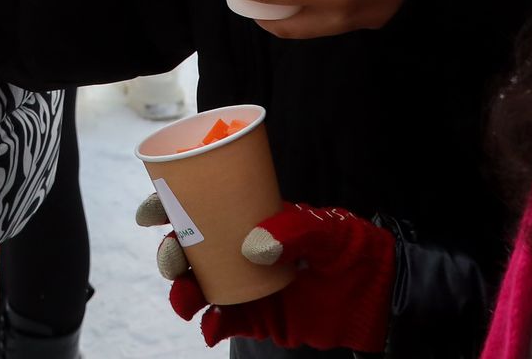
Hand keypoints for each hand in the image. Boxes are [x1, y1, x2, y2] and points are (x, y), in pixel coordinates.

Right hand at [136, 197, 394, 350]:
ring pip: (199, 286)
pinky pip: (223, 322)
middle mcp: (240, 247)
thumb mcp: (331, 228)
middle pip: (189, 248)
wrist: (383, 297)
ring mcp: (247, 283)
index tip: (149, 212)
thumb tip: (253, 246)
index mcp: (250, 215)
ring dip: (182, 292)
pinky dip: (210, 326)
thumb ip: (294, 229)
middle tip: (174, 262)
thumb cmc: (357, 250)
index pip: (201, 204)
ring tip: (186, 299)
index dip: (167, 205)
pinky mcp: (259, 318)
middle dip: (169, 254)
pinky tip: (210, 327)